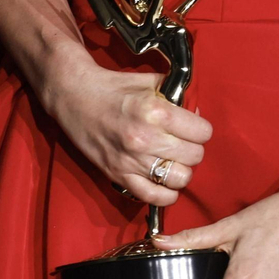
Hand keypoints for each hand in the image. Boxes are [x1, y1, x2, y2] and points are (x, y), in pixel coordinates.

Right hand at [39, 56, 212, 206]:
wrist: (74, 98)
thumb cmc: (113, 88)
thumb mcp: (150, 82)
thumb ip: (179, 97)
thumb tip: (197, 116)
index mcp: (156, 112)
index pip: (203, 132)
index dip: (200, 129)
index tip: (191, 127)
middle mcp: (145, 138)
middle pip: (195, 156)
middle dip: (192, 148)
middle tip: (180, 142)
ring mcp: (131, 160)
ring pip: (180, 178)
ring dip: (180, 170)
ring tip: (172, 161)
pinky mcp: (117, 174)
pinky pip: (153, 196)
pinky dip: (165, 195)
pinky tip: (165, 184)